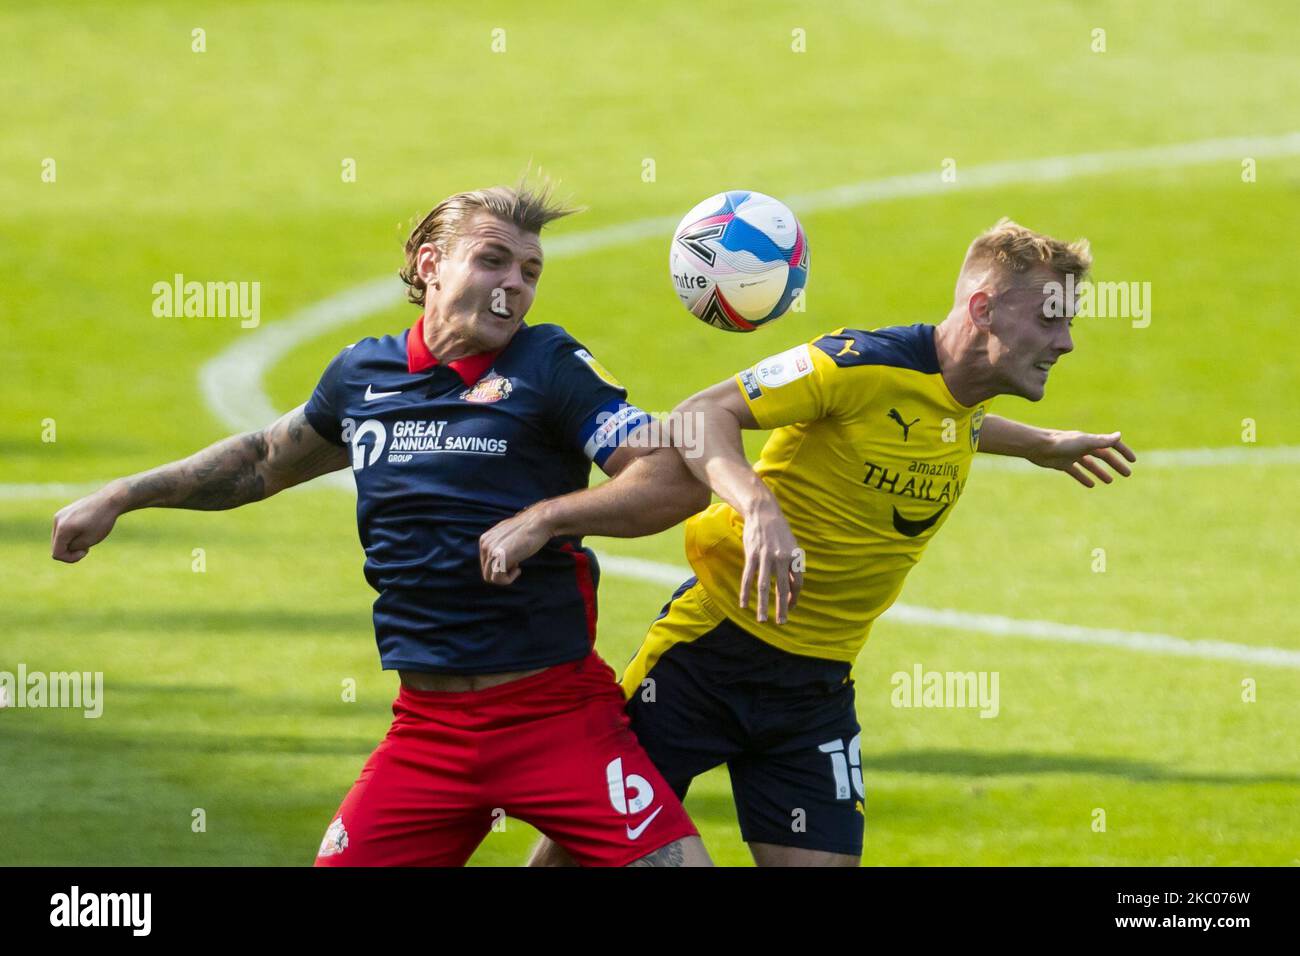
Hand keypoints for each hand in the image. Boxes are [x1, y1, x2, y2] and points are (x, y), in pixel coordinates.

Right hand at [51, 483, 126, 562]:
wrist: (110, 499)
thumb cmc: (102, 521)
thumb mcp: (88, 541)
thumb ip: (72, 548)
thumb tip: (63, 547)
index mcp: (62, 528)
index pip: (57, 553)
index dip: (71, 558)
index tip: (85, 551)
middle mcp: (58, 520)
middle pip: (57, 546)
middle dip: (71, 550)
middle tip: (87, 546)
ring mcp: (60, 514)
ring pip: (60, 538)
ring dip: (72, 542)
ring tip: (88, 537)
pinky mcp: (65, 511)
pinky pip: (64, 530)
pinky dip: (72, 534)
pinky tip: (86, 530)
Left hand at [478, 506, 553, 585]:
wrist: (540, 522)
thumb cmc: (530, 529)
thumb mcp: (509, 536)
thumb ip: (500, 544)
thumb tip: (500, 558)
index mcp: (485, 540)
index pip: (486, 564)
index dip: (501, 566)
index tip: (515, 559)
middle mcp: (485, 544)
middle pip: (487, 572)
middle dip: (502, 572)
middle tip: (516, 563)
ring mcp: (491, 550)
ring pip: (490, 578)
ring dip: (506, 576)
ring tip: (518, 566)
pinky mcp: (499, 556)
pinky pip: (497, 579)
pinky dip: (508, 579)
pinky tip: (518, 569)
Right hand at [739, 498, 802, 624]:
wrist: (764, 512)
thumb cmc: (779, 532)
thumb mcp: (792, 546)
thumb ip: (793, 565)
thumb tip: (793, 587)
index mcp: (795, 556)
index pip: (797, 583)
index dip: (794, 597)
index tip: (791, 607)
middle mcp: (782, 558)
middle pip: (783, 588)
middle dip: (782, 607)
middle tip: (782, 622)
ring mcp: (766, 556)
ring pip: (764, 586)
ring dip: (764, 605)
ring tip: (762, 620)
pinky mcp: (752, 554)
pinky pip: (748, 577)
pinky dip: (745, 592)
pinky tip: (744, 604)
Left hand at [1029, 430, 1135, 487]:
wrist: (1037, 447)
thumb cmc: (1061, 443)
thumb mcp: (1084, 442)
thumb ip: (1101, 441)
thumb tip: (1119, 435)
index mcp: (1089, 441)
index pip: (1111, 445)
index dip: (1123, 451)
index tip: (1133, 461)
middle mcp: (1082, 447)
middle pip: (1103, 456)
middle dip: (1115, 464)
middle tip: (1127, 474)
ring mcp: (1072, 455)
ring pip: (1090, 464)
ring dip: (1100, 472)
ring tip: (1110, 481)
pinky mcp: (1062, 463)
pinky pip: (1076, 471)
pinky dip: (1084, 477)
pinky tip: (1091, 485)